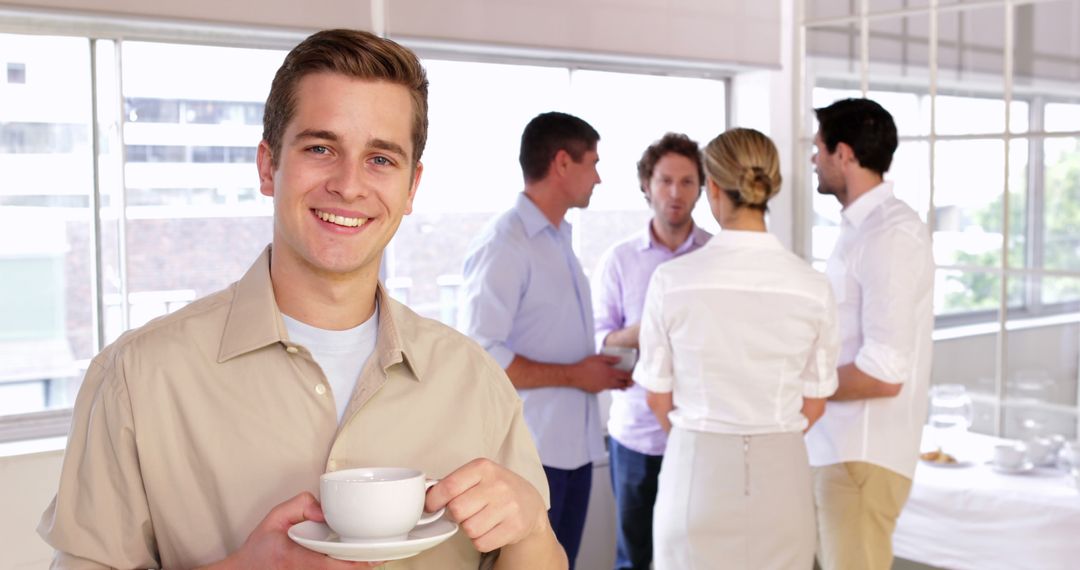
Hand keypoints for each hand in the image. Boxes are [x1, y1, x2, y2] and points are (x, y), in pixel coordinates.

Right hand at [204, 492, 380, 569]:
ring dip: (356, 569)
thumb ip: (298, 505)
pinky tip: (358, 563)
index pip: (328, 565)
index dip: (354, 562)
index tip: (372, 556)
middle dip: (362, 566)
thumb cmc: (260, 549)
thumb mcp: (273, 518)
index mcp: (294, 558)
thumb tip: (323, 509)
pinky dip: (347, 569)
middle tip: (381, 555)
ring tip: (374, 559)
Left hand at [425, 458, 554, 554]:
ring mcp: (508, 506)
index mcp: (483, 467)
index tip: (432, 506)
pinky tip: (490, 529)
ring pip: (469, 529)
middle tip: (466, 511)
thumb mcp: (477, 476)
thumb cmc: (496, 488)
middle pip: (457, 510)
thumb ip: (452, 482)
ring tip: (481, 519)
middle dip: (457, 515)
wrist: (529, 502)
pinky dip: (481, 541)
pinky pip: (481, 543)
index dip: (434, 500)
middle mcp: (497, 485)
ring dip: (470, 529)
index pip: (448, 486)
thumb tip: (423, 492)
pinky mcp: (515, 527)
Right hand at [571, 355, 632, 392]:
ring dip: (621, 387)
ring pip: (615, 388)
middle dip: (628, 384)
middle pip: (622, 384)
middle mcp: (608, 381)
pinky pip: (606, 389)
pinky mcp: (598, 390)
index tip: (633, 376)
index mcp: (610, 373)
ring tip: (624, 387)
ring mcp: (603, 387)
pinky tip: (608, 384)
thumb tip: (619, 359)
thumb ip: (610, 359)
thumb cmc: (586, 366)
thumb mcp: (599, 358)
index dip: (630, 376)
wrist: (575, 375)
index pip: (625, 376)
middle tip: (632, 383)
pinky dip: (609, 387)